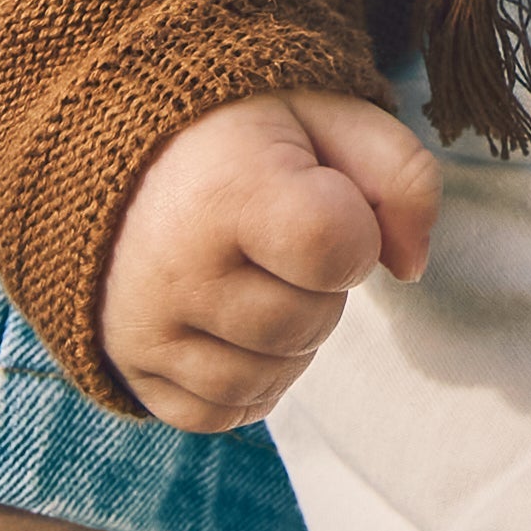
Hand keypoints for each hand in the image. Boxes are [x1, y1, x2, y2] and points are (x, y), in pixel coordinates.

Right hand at [96, 89, 446, 430]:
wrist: (119, 150)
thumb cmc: (238, 131)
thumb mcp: (326, 116)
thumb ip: (400, 175)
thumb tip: (412, 267)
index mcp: (224, 192)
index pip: (337, 250)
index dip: (354, 232)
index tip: (322, 201)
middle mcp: (175, 269)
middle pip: (306, 324)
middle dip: (319, 286)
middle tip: (278, 237)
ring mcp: (145, 327)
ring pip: (268, 379)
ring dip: (288, 339)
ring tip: (256, 276)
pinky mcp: (129, 366)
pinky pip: (221, 413)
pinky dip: (245, 381)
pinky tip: (233, 323)